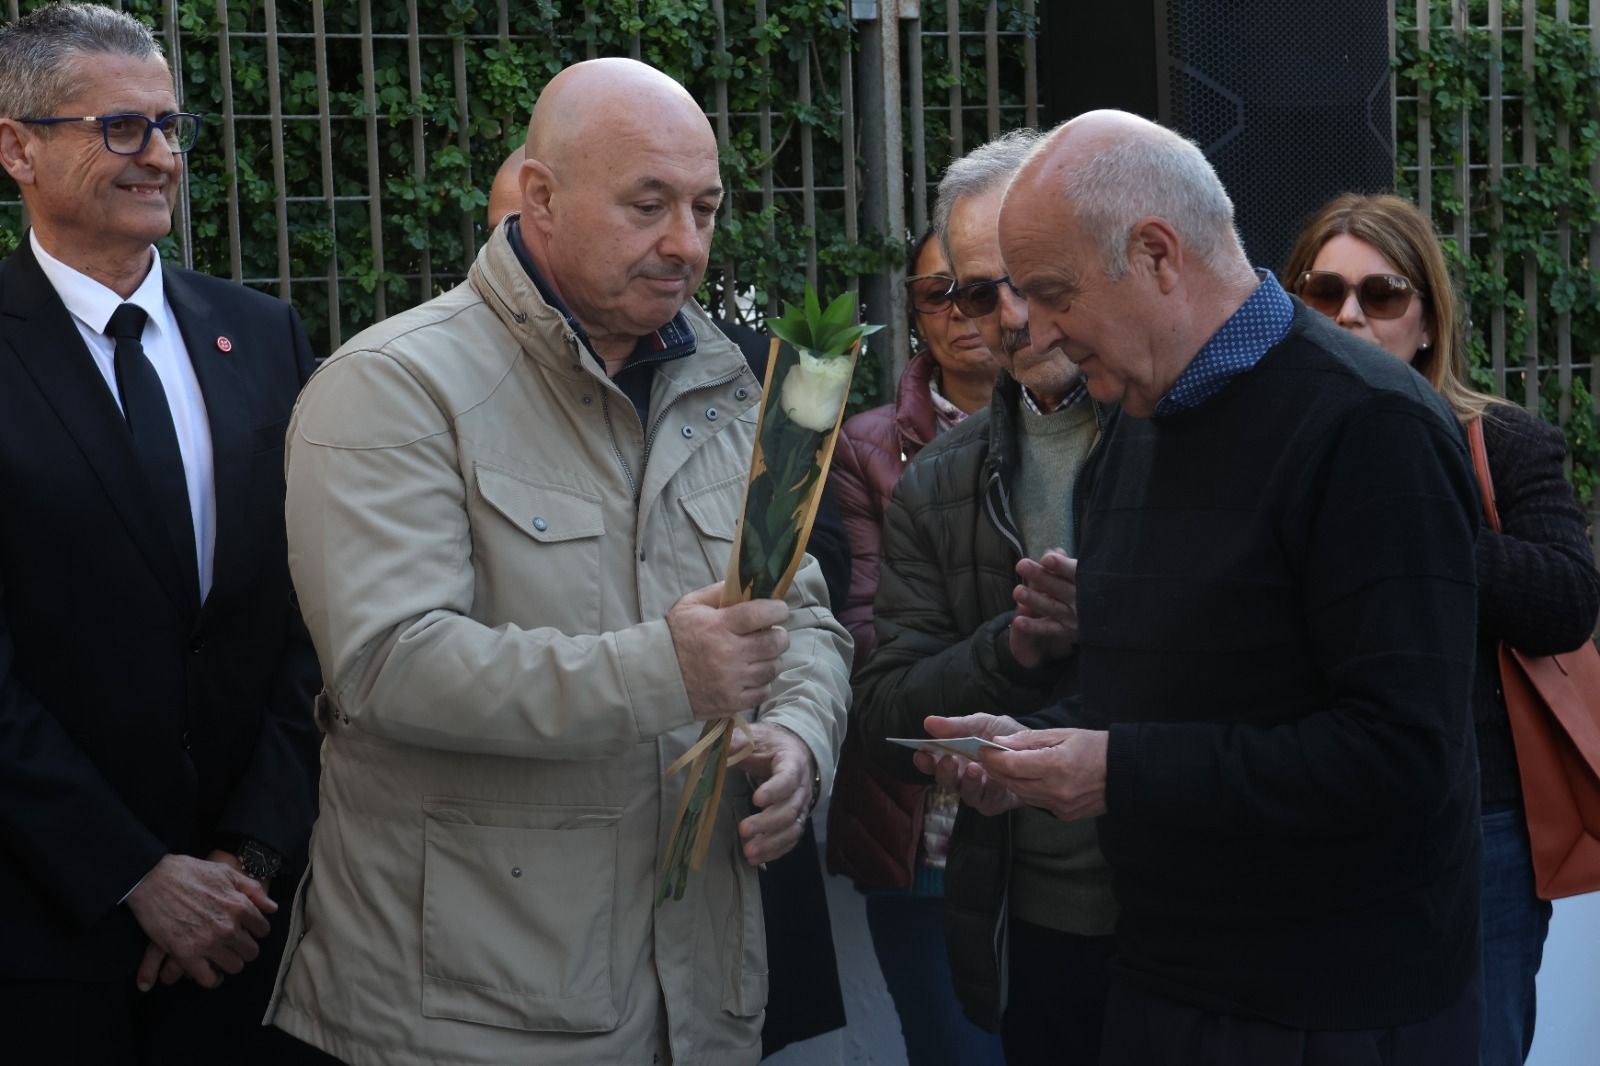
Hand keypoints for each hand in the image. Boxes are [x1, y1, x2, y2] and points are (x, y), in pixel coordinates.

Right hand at [126, 853, 275, 991]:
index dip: (255, 931)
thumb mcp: (226, 872)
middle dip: (245, 949)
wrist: (153, 878)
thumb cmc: (190, 872)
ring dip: (230, 963)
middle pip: (251, 951)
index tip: (247, 931)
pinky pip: (208, 978)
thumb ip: (252, 890)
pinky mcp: (186, 955)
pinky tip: (211, 973)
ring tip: (223, 958)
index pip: (262, 929)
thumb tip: (272, 908)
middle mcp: (228, 927)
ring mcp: (208, 943)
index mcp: (240, 906)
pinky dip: (212, 979)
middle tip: (235, 946)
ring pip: (234, 966)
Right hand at [668, 583, 789, 719]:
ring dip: (771, 660)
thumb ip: (717, 592)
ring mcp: (732, 680)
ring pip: (772, 668)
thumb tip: (744, 585)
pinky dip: (762, 683)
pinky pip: (763, 692)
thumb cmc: (673, 637)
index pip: (761, 614)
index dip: (777, 610)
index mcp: (719, 626)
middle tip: (773, 634)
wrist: (653, 676)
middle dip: (779, 636)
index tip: (779, 610)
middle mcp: (729, 654)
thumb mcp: (689, 606)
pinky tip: (752, 675)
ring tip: (761, 655)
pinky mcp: (731, 701)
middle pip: (774, 643)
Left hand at [730, 722, 816, 865]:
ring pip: (793, 829)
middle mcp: (802, 788)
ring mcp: (801, 807)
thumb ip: (737, 741)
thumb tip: (718, 746)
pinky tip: (757, 859)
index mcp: (793, 763)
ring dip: (772, 843)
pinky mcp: (795, 821)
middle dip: (768, 822)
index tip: (756, 799)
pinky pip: (791, 840)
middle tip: (743, 830)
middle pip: (791, 809)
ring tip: (749, 853)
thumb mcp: (754, 737)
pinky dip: (776, 851)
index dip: (775, 790)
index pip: (788, 778)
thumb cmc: (770, 745)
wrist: (792, 751)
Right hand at [913, 714, 1025, 815]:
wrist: (1036, 749)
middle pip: (945, 780)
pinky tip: (994, 779)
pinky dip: (989, 790)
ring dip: (967, 781)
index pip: (933, 762)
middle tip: (948, 759)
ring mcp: (977, 791)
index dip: (925, 759)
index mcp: (954, 757)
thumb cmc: (1004, 735)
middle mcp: (961, 777)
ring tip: (974, 768)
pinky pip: (986, 801)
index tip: (920, 752)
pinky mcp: (993, 803)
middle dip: (944, 771)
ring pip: (964, 793)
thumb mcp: (982, 724)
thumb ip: (957, 725)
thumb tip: (928, 721)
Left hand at [979, 728, 1108, 821]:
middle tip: (986, 757)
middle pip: (1011, 782)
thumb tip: (999, 743)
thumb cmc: (1095, 747)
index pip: (1010, 765)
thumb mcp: (1062, 734)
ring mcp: (1059, 806)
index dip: (992, 757)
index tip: (982, 749)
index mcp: (1055, 766)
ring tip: (1001, 766)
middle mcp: (1055, 790)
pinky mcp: (1063, 815)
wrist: (1125, 773)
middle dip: (995, 769)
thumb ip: (1028, 740)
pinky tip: (1023, 779)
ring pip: (1021, 794)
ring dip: (1007, 781)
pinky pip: (1035, 802)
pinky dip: (1025, 790)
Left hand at [1008, 550, 1078, 668]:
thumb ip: (1065, 564)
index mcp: (1088, 581)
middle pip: (1060, 587)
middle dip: (1041, 577)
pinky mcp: (1067, 631)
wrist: (1110, 616)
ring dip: (1034, 600)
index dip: (1061, 566)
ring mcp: (1075, 616)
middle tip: (1021, 565)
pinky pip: (1049, 629)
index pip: (1074, 572)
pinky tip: (1018, 621)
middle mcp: (1082, 600)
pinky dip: (1034, 626)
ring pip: (1052, 607)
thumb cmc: (1089, 586)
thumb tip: (1051, 552)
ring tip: (1017, 591)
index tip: (1046, 559)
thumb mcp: (1082, 572)